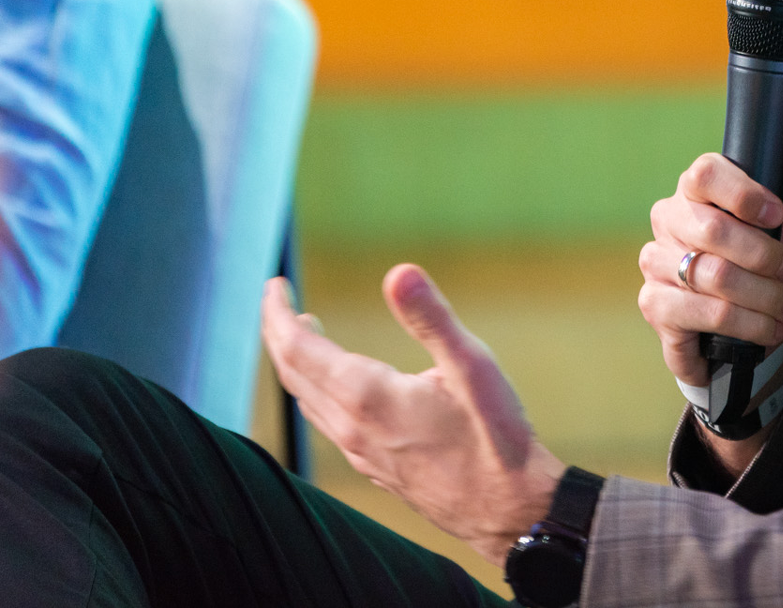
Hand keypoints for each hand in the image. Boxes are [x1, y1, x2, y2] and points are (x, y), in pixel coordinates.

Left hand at [261, 266, 566, 566]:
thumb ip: (431, 318)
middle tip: (278, 301)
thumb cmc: (495, 437)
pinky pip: (327, 423)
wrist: (508, 510)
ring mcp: (361, 453)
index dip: (279, 314)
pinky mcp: (375, 468)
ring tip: (305, 333)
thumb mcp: (472, 365)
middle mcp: (352, 427)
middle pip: (293, 375)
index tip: (275, 286)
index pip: (298, 349)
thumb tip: (398, 272)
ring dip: (296, 364)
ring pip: (309, 402)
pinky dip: (317, 391)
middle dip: (279, 334)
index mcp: (367, 396)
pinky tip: (340, 386)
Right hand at [638, 109, 782, 461]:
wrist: (754, 335)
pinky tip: (763, 328)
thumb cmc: (769, 269)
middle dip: (765, 256)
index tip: (778, 214)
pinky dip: (748, 324)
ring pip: (714, 276)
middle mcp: (669, 219)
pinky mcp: (654, 304)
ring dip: (763, 296)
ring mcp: (655, 262)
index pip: (705, 172)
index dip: (745, 193)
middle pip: (712, 228)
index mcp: (697, 190)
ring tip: (781, 305)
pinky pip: (706, 312)